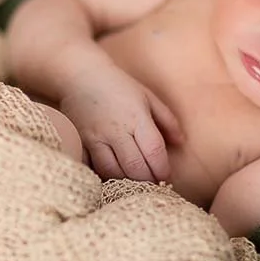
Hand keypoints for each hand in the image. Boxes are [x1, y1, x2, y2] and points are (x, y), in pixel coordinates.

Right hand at [58, 66, 183, 182]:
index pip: (154, 151)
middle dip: (147, 181)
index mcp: (136, 117)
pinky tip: (110, 177)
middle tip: (152, 185)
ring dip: (125, 181)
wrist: (81, 75)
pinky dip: (102, 176)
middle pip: (134, 167)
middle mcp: (115, 130)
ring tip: (133, 183)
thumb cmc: (118, 86)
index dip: (162, 169)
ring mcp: (94, 138)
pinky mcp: (78, 142)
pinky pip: (90, 167)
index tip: (165, 177)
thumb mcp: (147, 96)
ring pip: (111, 172)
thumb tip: (181, 143)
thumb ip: (167, 120)